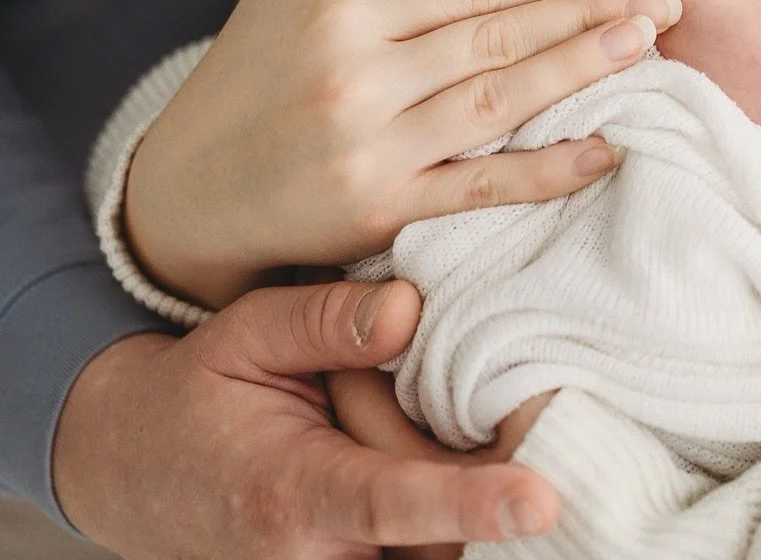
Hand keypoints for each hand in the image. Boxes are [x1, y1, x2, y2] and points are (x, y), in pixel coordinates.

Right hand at [53, 279, 558, 558]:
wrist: (137, 474)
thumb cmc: (202, 393)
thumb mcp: (248, 333)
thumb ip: (329, 321)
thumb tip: (410, 307)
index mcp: (289, 490)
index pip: (393, 501)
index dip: (472, 502)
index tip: (541, 499)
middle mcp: (313, 559)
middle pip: (439, 537)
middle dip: (486, 477)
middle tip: (501, 403)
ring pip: (437, 553)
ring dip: (468, 499)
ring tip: (442, 424)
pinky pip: (423, 554)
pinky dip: (450, 515)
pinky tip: (463, 463)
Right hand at [126, 0, 678, 306]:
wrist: (173, 197)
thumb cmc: (242, 75)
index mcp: (346, 8)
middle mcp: (360, 73)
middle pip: (501, 35)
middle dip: (591, 12)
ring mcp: (371, 146)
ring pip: (500, 100)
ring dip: (583, 70)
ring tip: (647, 44)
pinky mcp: (376, 212)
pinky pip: (479, 187)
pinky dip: (546, 170)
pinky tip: (604, 149)